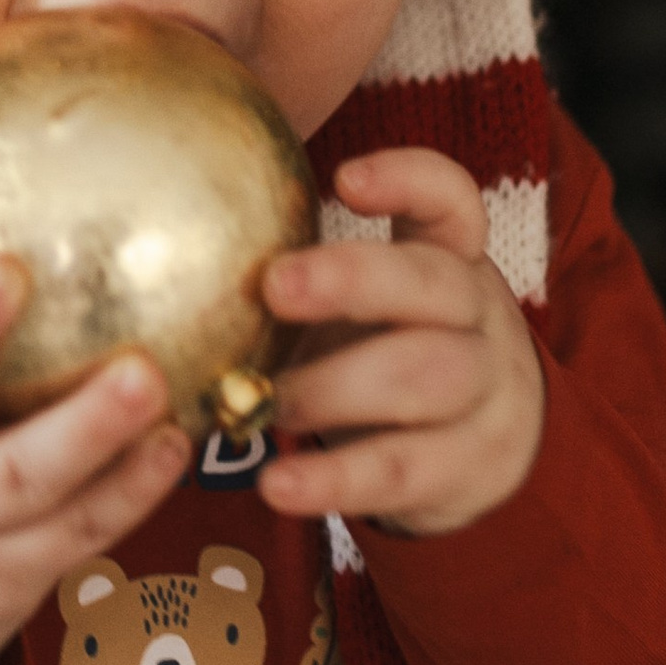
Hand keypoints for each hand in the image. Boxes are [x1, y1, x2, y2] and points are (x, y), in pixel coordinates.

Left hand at [258, 147, 544, 537]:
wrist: (488, 450)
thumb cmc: (393, 355)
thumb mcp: (373, 305)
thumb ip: (307, 278)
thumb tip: (177, 258)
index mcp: (450, 260)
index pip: (451, 201)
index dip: (407, 180)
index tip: (344, 179)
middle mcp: (477, 316)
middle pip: (433, 285)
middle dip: (351, 280)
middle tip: (273, 287)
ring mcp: (483, 392)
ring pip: (423, 377)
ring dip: (331, 387)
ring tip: (261, 400)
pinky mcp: (466, 467)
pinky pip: (401, 470)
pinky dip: (335, 480)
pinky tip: (279, 484)